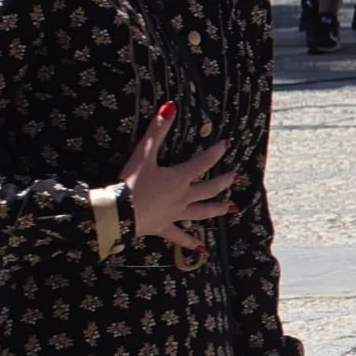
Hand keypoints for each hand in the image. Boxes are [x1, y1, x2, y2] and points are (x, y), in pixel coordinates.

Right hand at [123, 113, 235, 254]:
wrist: (118, 213)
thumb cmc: (131, 182)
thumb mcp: (144, 153)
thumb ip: (157, 129)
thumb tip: (170, 106)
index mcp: (179, 178)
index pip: (203, 162)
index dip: (216, 152)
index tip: (226, 145)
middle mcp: (182, 197)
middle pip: (209, 189)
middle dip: (224, 181)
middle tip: (236, 176)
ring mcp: (175, 214)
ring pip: (202, 213)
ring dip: (218, 209)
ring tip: (233, 209)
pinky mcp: (163, 228)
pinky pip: (180, 237)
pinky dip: (190, 242)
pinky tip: (202, 250)